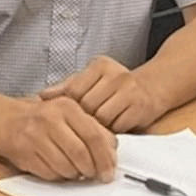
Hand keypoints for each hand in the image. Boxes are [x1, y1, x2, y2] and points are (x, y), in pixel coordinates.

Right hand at [0, 96, 116, 181]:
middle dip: (91, 170)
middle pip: (81, 153)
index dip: (105, 157)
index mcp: (67, 106)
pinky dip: (57, 176)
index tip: (110, 170)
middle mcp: (51, 119)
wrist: (5, 119)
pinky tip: (56, 167)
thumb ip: (92, 127)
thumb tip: (113, 149)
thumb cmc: (41, 118)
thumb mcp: (68, 114)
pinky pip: (50, 174)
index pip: (94, 134)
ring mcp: (35, 136)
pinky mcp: (24, 153)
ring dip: (74, 174)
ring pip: (66, 167)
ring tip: (73, 168)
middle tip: (95, 175)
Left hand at [39, 56, 162, 132]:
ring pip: (101, 118)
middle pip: (87, 105)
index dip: (71, 106)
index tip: (71, 114)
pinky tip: (113, 126)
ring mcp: (129, 91)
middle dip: (85, 117)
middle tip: (85, 123)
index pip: (74, 90)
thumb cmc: (117, 85)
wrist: (153, 87)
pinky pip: (117, 126)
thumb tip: (42, 96)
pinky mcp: (139, 108)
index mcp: (100, 65)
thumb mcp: (92, 79)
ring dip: (98, 126)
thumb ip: (67, 86)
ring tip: (99, 125)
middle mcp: (116, 75)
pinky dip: (113, 130)